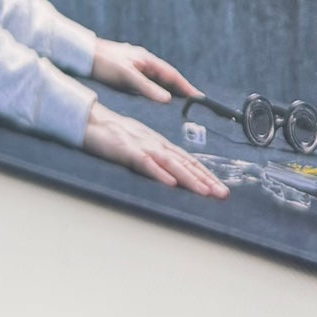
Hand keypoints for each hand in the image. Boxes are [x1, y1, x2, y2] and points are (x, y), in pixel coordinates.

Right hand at [82, 101, 227, 196]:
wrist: (93, 121)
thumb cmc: (117, 135)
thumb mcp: (142, 146)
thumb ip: (157, 158)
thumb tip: (175, 175)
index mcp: (162, 144)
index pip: (189, 161)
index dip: (206, 175)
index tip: (220, 189)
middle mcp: (158, 145)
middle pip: (186, 163)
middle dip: (206, 180)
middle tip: (223, 195)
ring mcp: (144, 147)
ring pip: (172, 164)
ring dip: (190, 179)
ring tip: (205, 192)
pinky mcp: (128, 152)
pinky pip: (146, 164)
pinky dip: (159, 173)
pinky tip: (171, 183)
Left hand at [91, 39, 199, 104]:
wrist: (83, 54)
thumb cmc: (104, 62)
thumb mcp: (127, 76)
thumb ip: (147, 88)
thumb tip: (167, 99)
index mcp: (148, 60)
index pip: (172, 75)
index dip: (186, 86)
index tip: (199, 96)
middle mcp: (144, 61)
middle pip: (167, 77)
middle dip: (180, 88)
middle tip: (193, 102)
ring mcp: (136, 66)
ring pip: (157, 79)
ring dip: (168, 88)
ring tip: (179, 102)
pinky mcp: (128, 71)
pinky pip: (147, 81)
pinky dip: (155, 89)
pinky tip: (155, 97)